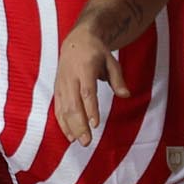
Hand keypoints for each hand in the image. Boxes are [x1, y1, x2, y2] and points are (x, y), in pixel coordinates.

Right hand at [52, 25, 129, 144]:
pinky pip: (58, 109)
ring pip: (64, 109)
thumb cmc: (96, 52)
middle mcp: (70, 77)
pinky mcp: (57, 90)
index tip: (95, 124)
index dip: (90, 109)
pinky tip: (70, 136)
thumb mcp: (111, 60)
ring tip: (80, 142)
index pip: (87, 91)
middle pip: (73, 104)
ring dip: (71, 127)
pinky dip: (63, 123)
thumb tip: (126, 95)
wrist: (75, 41)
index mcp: (84, 68)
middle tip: (87, 142)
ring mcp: (61, 85)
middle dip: (79, 124)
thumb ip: (118, 79)